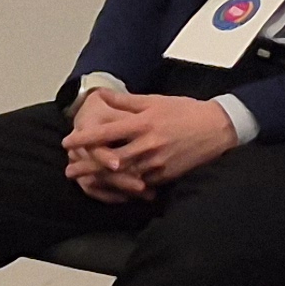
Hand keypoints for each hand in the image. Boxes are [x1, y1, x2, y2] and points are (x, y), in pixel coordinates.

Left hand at [65, 90, 236, 199]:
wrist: (216, 128)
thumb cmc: (184, 111)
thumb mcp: (154, 100)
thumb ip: (125, 101)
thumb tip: (101, 95)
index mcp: (143, 123)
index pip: (106, 132)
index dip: (84, 138)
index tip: (68, 142)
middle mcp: (148, 144)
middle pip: (110, 159)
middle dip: (88, 166)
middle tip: (69, 171)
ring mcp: (157, 162)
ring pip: (124, 175)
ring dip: (102, 180)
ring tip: (86, 182)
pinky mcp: (166, 175)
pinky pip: (141, 184)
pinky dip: (125, 188)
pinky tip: (112, 190)